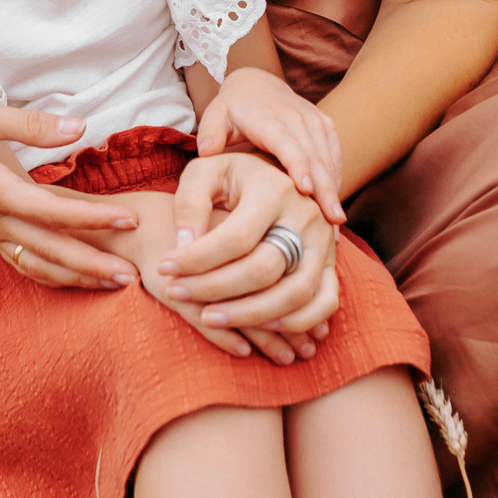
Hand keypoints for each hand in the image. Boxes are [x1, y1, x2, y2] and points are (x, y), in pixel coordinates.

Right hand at [0, 98, 140, 289]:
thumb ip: (29, 124)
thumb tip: (78, 127)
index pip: (52, 211)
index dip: (92, 219)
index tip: (129, 221)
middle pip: (48, 251)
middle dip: (91, 266)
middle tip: (132, 276)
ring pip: (34, 264)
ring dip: (74, 276)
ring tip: (112, 284)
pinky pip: (20, 261)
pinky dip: (49, 272)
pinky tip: (73, 278)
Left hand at [154, 153, 340, 360]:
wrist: (275, 173)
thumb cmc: (232, 176)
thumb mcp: (205, 172)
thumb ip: (190, 203)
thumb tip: (183, 247)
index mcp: (275, 188)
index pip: (234, 238)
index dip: (195, 260)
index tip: (163, 268)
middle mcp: (307, 214)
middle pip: (263, 269)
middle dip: (213, 290)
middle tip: (177, 294)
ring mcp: (326, 241)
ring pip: (295, 293)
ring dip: (248, 316)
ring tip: (208, 317)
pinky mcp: (334, 262)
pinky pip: (326, 302)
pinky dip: (295, 322)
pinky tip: (258, 325)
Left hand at [194, 66, 346, 223]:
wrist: (258, 83)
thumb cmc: (233, 108)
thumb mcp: (216, 113)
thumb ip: (210, 131)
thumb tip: (207, 150)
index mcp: (268, 118)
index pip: (286, 142)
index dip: (297, 165)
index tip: (306, 190)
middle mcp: (296, 118)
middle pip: (313, 156)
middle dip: (324, 188)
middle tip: (332, 220)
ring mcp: (314, 121)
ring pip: (327, 158)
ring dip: (333, 188)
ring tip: (336, 221)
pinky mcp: (326, 126)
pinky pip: (334, 155)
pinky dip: (336, 179)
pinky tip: (334, 205)